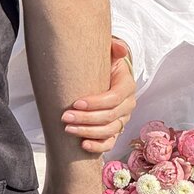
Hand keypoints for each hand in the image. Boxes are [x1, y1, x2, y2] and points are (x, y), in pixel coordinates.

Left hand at [60, 37, 135, 153]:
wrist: (103, 75)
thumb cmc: (102, 63)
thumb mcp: (108, 51)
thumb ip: (114, 47)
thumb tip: (119, 48)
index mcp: (127, 85)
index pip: (115, 98)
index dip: (96, 103)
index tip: (76, 103)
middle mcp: (128, 104)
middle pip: (110, 116)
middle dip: (86, 119)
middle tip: (65, 117)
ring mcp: (123, 119)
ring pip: (109, 131)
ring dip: (88, 132)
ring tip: (68, 129)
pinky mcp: (115, 130)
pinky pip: (110, 143)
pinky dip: (98, 147)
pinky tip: (83, 145)